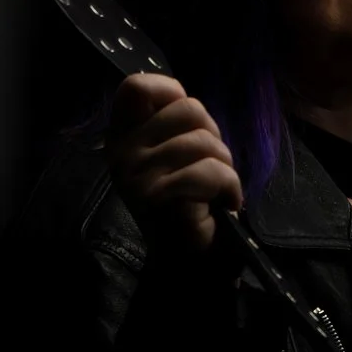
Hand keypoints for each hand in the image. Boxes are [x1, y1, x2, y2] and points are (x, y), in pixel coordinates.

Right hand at [103, 74, 242, 257]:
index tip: (190, 124)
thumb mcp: (175, 154)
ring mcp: (137, 175)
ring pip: (204, 141)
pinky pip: (210, 171)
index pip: (137, 86)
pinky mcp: (158, 197)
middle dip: (214, 136)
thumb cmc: (189, 204)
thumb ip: (172, 123)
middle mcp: (122, 152)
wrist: (188, 264)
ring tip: (218, 190)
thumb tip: (181, 94)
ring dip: (225, 166)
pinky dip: (230, 187)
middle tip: (212, 168)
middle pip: (188, 108)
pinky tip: (225, 204)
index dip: (172, 92)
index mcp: (122, 137)